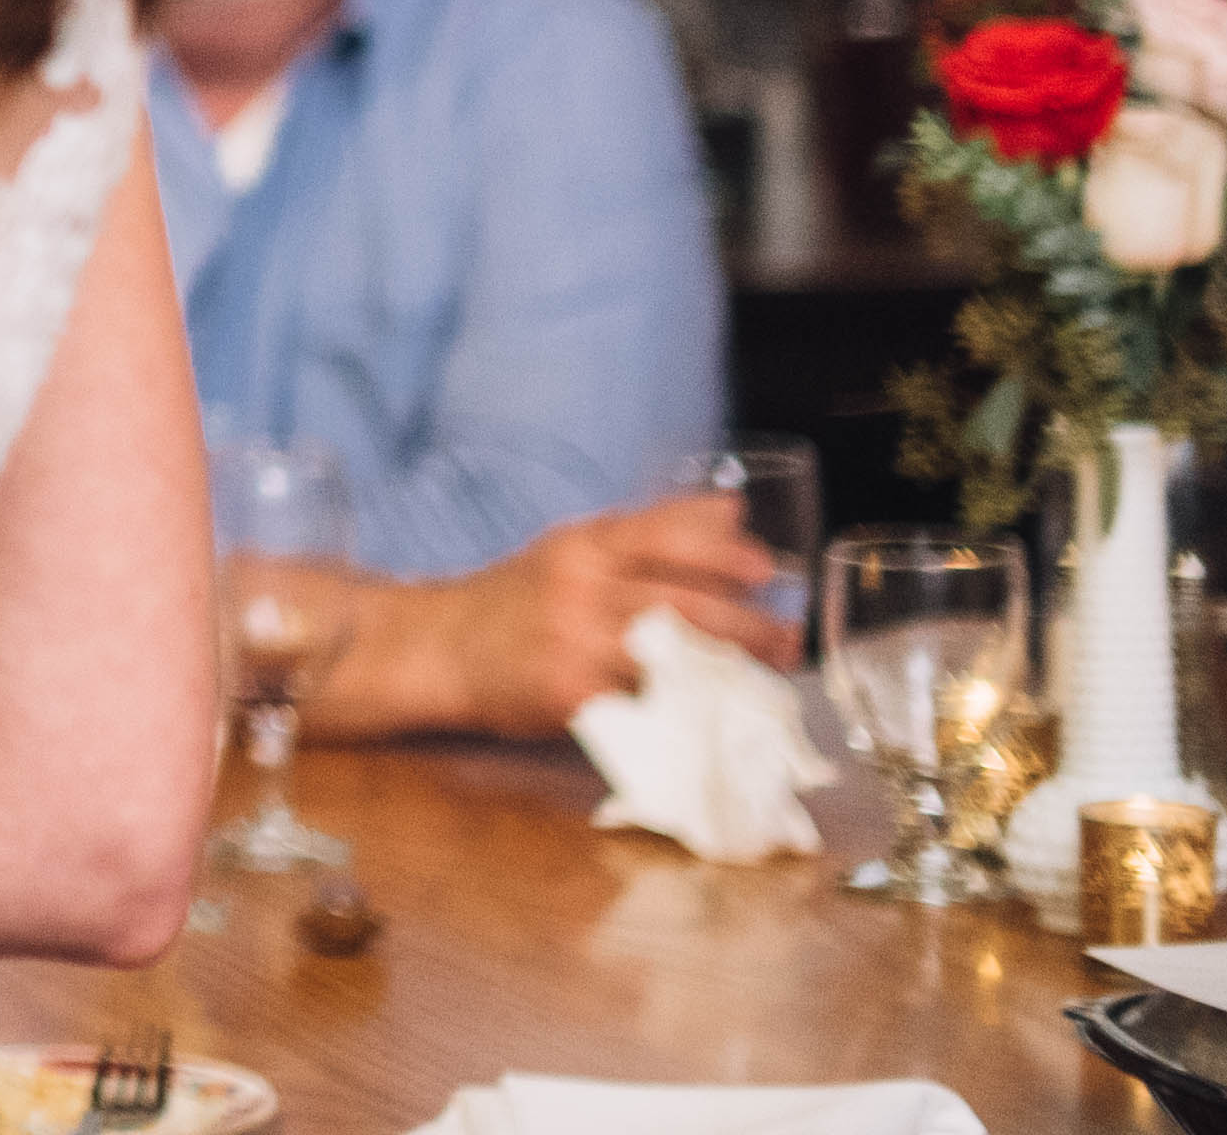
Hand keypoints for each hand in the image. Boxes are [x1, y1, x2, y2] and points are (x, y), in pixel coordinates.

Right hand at [327, 492, 791, 737]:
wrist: (437, 647)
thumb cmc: (517, 598)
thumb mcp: (574, 548)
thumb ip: (649, 531)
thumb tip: (734, 508)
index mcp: (580, 546)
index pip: (655, 536)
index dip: (715, 550)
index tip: (765, 567)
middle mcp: (576, 588)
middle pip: (674, 602)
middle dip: (743, 625)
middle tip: (788, 640)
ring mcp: (570, 643)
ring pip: (665, 656)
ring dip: (726, 671)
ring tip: (769, 680)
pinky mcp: (567, 696)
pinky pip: (639, 705)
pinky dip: (682, 712)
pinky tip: (714, 719)